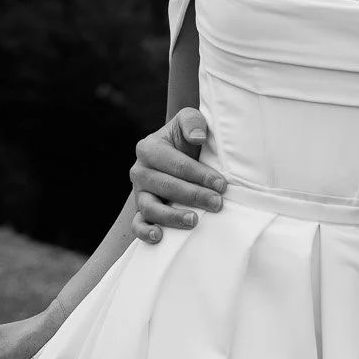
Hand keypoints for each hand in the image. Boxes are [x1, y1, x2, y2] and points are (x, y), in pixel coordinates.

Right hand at [130, 107, 226, 242]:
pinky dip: (146, 232)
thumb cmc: (186, 139)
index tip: (221, 185)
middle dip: (194, 195)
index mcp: (149, 148)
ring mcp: (138, 193)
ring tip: (194, 220)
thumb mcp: (188, 121)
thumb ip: (192, 122)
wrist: (175, 155)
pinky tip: (160, 237)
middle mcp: (140, 171)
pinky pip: (137, 225)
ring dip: (172, 216)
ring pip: (150, 208)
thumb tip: (198, 137)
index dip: (200, 175)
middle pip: (165, 186)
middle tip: (217, 203)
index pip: (176, 164)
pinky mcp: (139, 211)